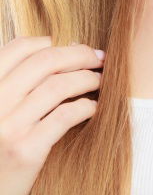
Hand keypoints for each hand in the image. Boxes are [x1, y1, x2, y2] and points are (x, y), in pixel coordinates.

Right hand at [0, 37, 103, 194]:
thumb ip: (13, 86)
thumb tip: (52, 47)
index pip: (18, 48)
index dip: (49, 43)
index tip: (70, 47)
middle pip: (44, 61)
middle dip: (78, 55)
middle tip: (99, 58)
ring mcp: (8, 126)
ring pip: (58, 86)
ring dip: (87, 78)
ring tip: (101, 81)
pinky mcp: (25, 151)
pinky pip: (64, 116)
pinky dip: (85, 106)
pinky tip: (94, 108)